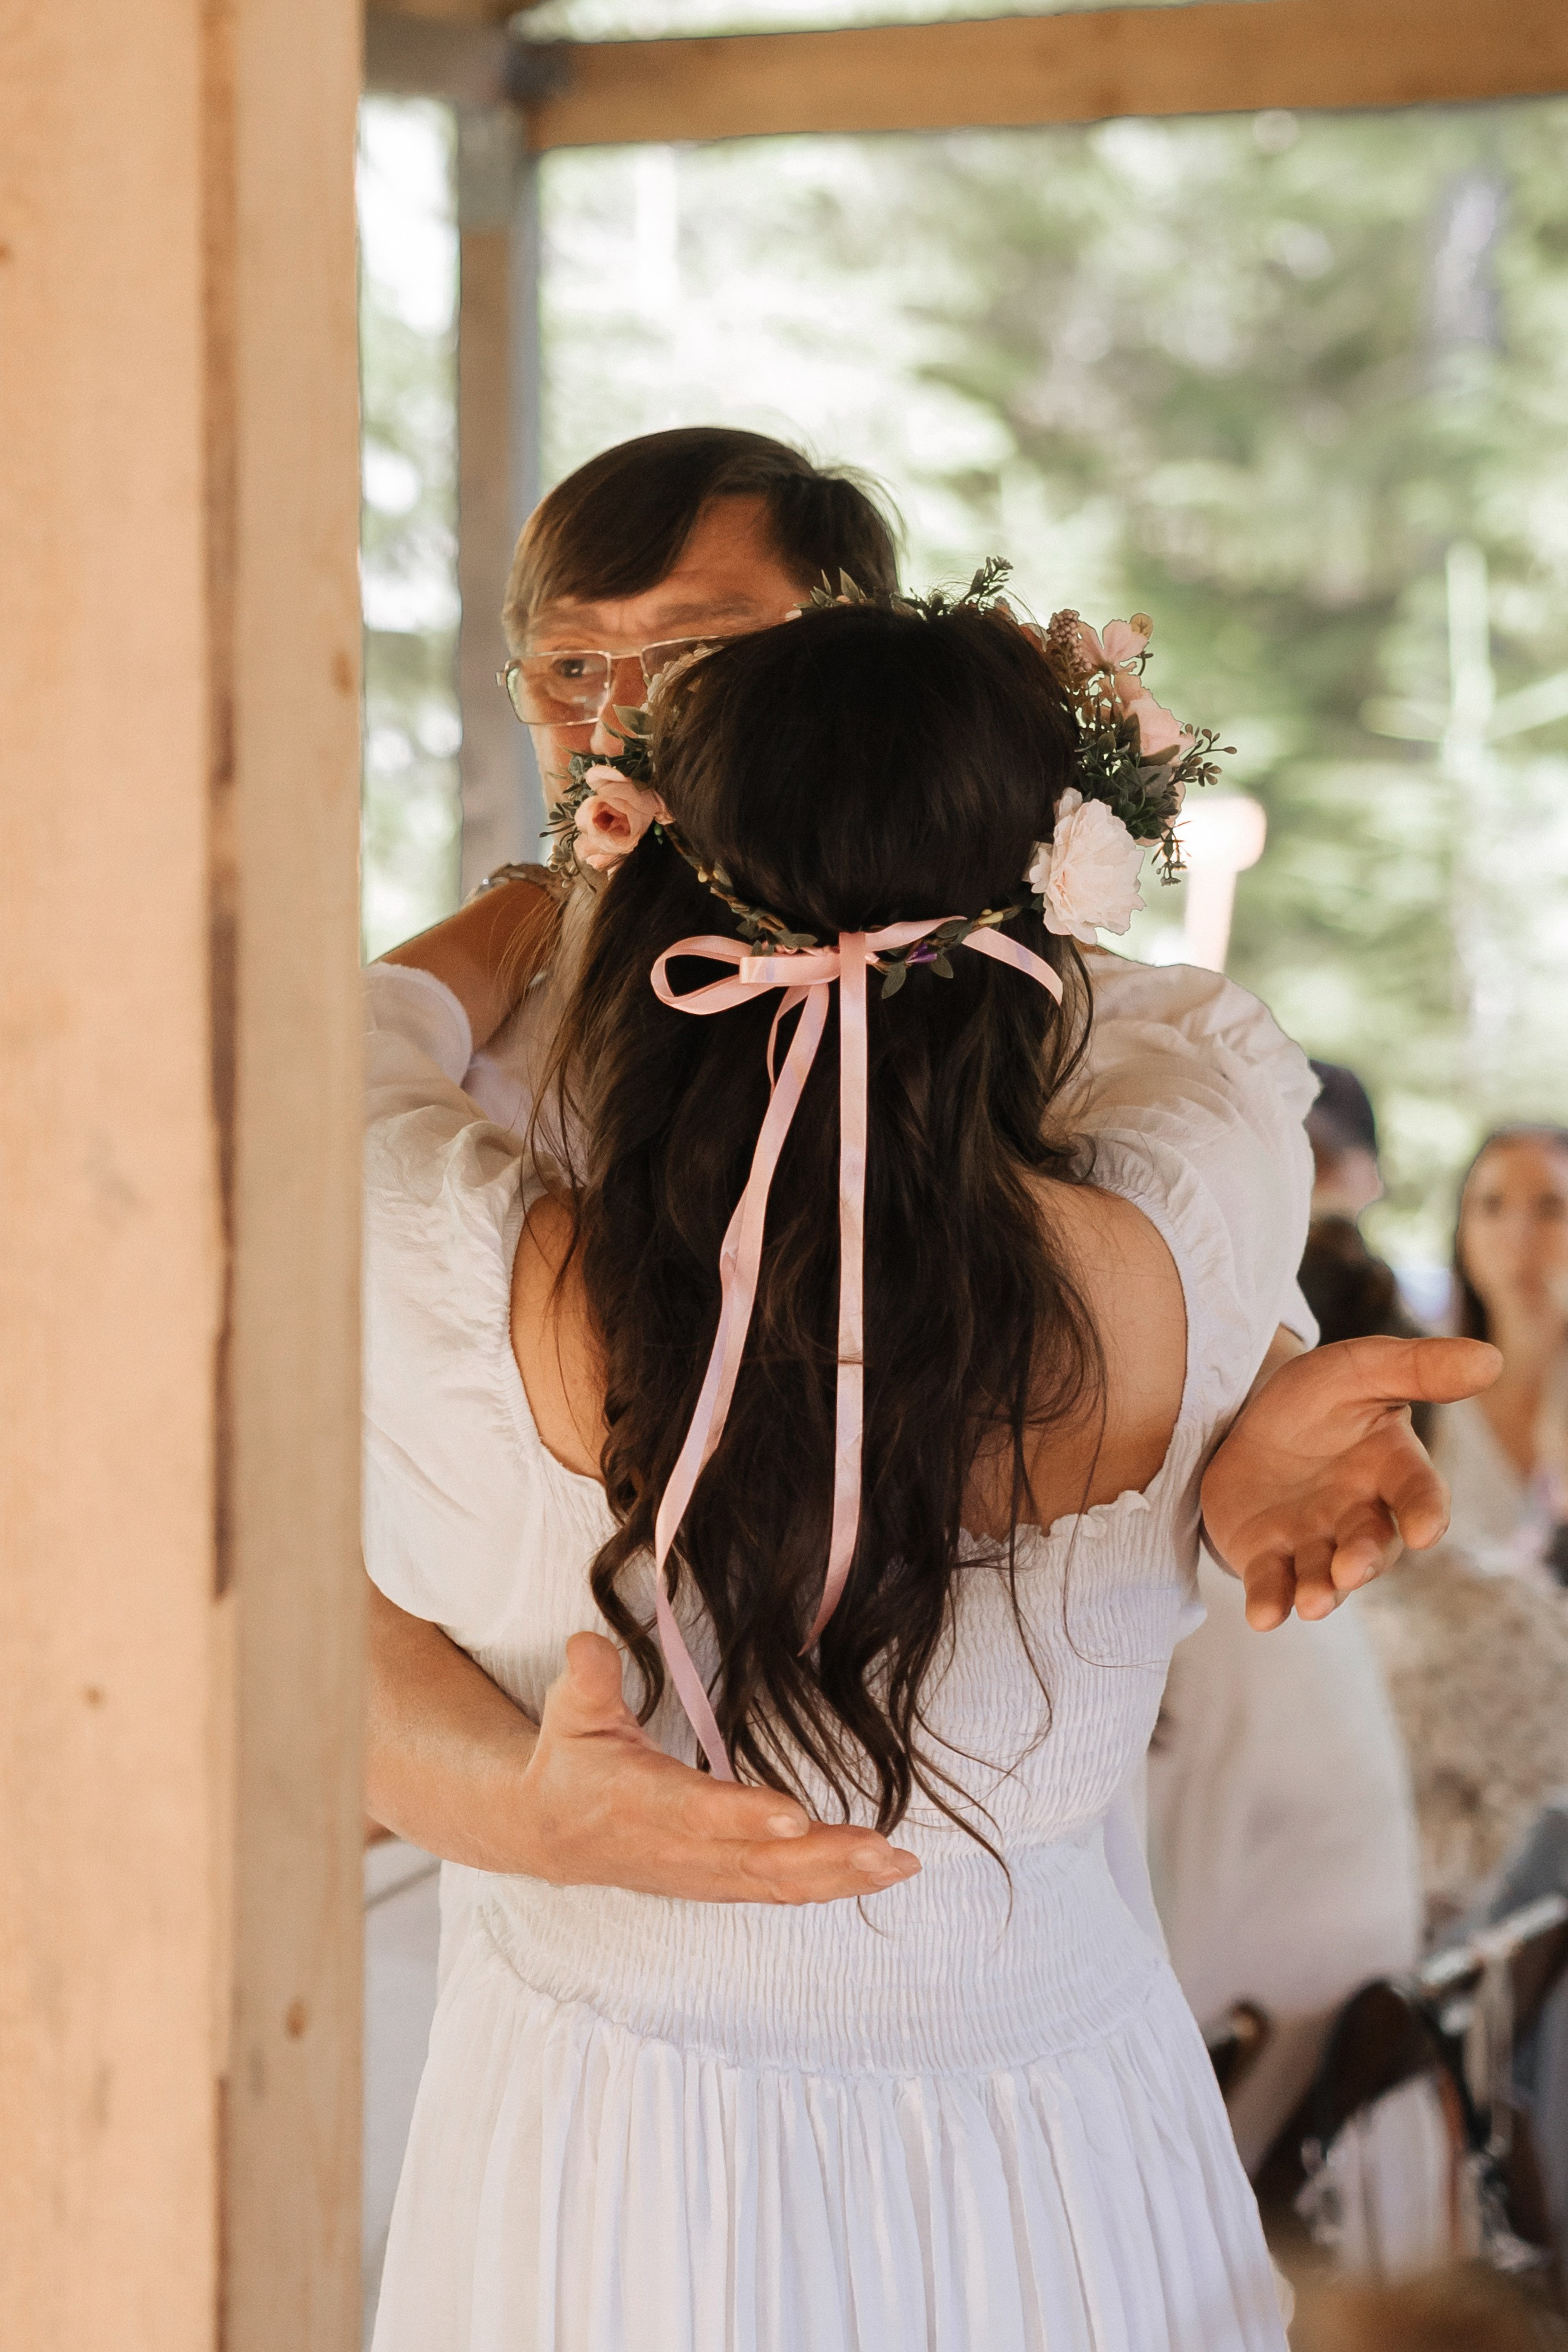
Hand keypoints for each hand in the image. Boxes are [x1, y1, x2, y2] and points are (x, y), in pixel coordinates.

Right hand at [517, 1632, 921, 1904]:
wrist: (549, 1833)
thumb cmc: (570, 1760)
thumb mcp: (570, 1711)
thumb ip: (587, 1679)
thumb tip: (589, 1644)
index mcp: (641, 1801)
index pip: (697, 1812)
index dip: (744, 1816)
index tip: (795, 1815)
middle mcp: (679, 1847)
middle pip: (757, 1860)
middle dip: (824, 1858)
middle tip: (882, 1849)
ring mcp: (702, 1873)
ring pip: (777, 1881)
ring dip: (841, 1876)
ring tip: (898, 1864)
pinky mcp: (718, 1882)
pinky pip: (779, 1889)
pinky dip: (830, 1885)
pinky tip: (879, 1874)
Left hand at [1200, 1335, 1500, 1629]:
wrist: (1245, 1413)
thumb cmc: (1319, 1396)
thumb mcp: (1360, 1368)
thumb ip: (1418, 1367)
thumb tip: (1491, 1359)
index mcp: (1391, 1469)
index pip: (1419, 1494)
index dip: (1425, 1513)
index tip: (1426, 1531)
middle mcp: (1359, 1516)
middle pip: (1371, 1544)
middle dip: (1363, 1558)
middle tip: (1351, 1568)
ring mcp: (1314, 1542)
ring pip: (1324, 1575)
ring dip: (1321, 1592)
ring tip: (1314, 1602)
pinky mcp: (1268, 1558)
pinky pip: (1272, 1585)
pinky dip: (1270, 1601)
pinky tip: (1262, 1617)